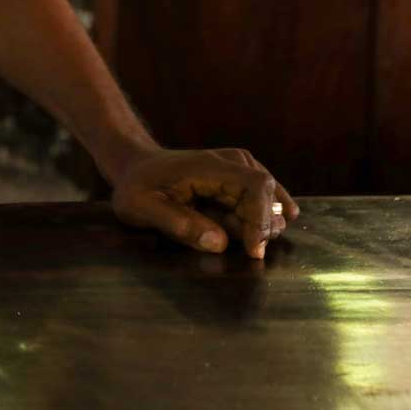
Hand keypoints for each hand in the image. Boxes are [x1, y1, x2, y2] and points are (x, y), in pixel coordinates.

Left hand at [111, 148, 298, 258]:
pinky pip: (263, 195)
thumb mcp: (142, 208)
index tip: (254, 250)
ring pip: (268, 196)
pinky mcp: (239, 175)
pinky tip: (276, 224)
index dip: (260, 219)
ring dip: (261, 222)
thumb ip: (180, 225)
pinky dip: (266, 213)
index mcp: (208, 167)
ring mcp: (237, 165)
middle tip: (245, 250)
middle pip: (266, 194)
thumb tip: (220, 243)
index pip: (254, 187)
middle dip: (261, 226)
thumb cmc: (136, 188)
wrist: (135, 166)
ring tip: (238, 237)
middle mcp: (230, 161)